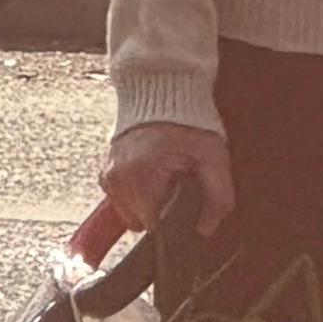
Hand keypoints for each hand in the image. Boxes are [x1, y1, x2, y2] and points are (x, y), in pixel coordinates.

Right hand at [77, 119, 236, 259]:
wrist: (163, 92)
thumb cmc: (189, 123)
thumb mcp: (214, 158)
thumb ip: (217, 197)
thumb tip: (206, 229)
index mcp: (139, 175)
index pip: (151, 224)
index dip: (171, 216)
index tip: (179, 194)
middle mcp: (116, 177)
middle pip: (139, 221)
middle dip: (159, 207)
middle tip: (173, 180)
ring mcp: (108, 175)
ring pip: (129, 213)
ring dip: (147, 201)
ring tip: (162, 174)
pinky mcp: (105, 173)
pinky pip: (121, 199)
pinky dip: (136, 192)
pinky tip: (150, 172)